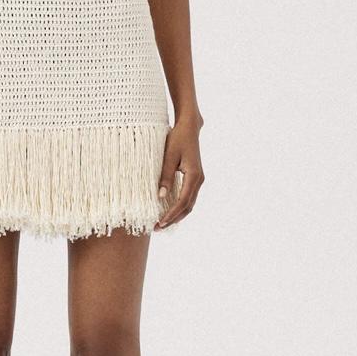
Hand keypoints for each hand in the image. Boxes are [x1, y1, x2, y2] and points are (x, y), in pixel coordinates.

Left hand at [154, 113, 203, 230]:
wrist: (189, 128)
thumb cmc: (178, 139)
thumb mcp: (169, 156)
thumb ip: (165, 176)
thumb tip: (160, 196)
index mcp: (194, 176)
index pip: (183, 202)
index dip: (171, 214)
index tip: (160, 223)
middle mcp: (199, 180)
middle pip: (188, 207)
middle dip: (173, 219)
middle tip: (158, 227)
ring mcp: (198, 179)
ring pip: (189, 204)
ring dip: (177, 214)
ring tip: (162, 222)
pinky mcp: (194, 177)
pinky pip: (188, 197)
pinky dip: (179, 206)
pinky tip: (168, 210)